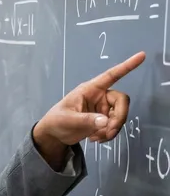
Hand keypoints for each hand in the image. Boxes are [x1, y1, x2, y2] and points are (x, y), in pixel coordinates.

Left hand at [33, 52, 144, 166]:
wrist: (54, 135)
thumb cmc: (57, 121)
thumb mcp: (68, 120)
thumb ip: (86, 120)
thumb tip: (105, 121)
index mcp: (90, 89)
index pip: (111, 76)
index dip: (126, 66)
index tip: (141, 56)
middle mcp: (99, 96)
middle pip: (121, 101)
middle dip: (119, 118)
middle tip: (109, 132)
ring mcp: (103, 108)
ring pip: (120, 115)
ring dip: (112, 129)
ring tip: (95, 138)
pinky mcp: (104, 119)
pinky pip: (115, 125)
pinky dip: (109, 134)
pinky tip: (95, 139)